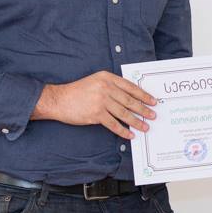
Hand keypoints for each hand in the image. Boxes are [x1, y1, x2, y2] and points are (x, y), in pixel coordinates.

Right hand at [31, 71, 155, 139]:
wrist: (58, 99)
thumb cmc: (78, 91)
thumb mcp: (96, 81)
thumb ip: (112, 86)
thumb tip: (131, 98)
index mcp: (107, 78)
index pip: (130, 87)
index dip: (143, 95)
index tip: (153, 101)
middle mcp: (105, 88)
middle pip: (130, 101)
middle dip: (144, 109)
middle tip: (153, 115)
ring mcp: (101, 101)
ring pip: (124, 113)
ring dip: (136, 121)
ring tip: (145, 127)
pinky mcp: (95, 114)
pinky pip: (113, 124)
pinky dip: (123, 130)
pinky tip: (130, 135)